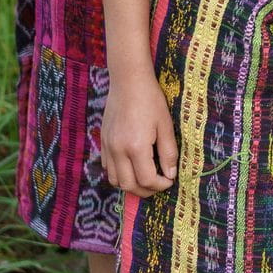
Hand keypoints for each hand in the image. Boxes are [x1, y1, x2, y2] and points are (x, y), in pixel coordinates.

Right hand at [101, 74, 178, 195]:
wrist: (128, 81)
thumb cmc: (150, 100)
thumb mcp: (165, 125)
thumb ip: (168, 153)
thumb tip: (170, 174)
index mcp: (135, 147)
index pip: (146, 180)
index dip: (160, 185)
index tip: (170, 180)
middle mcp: (118, 150)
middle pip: (128, 185)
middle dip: (146, 191)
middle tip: (159, 185)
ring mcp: (107, 146)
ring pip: (114, 180)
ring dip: (130, 184)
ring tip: (145, 178)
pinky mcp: (102, 141)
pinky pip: (107, 167)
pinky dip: (119, 173)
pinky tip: (131, 166)